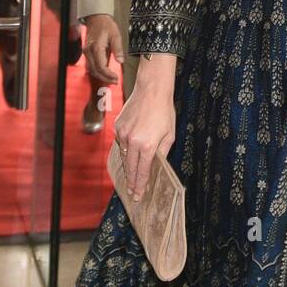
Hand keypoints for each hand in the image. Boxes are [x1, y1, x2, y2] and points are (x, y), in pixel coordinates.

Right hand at [83, 13, 123, 84]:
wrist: (96, 18)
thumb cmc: (106, 25)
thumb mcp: (116, 35)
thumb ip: (118, 48)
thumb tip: (120, 61)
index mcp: (96, 47)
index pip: (101, 66)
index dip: (108, 75)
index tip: (116, 78)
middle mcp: (89, 51)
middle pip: (95, 71)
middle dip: (105, 78)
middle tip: (115, 82)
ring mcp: (87, 52)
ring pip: (92, 70)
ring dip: (101, 76)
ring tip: (112, 80)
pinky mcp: (87, 53)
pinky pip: (91, 65)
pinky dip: (98, 72)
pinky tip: (105, 74)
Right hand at [114, 54, 176, 200]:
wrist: (151, 90)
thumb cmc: (164, 112)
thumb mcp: (169, 135)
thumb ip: (162, 152)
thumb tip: (157, 165)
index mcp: (147, 146)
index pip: (142, 171)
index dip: (140, 185)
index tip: (138, 195)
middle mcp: (132, 141)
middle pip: (130, 167)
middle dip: (131, 182)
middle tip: (131, 193)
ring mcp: (122, 134)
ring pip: (123, 156)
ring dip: (127, 167)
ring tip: (130, 178)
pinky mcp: (117, 127)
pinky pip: (120, 143)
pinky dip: (125, 150)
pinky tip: (129, 154)